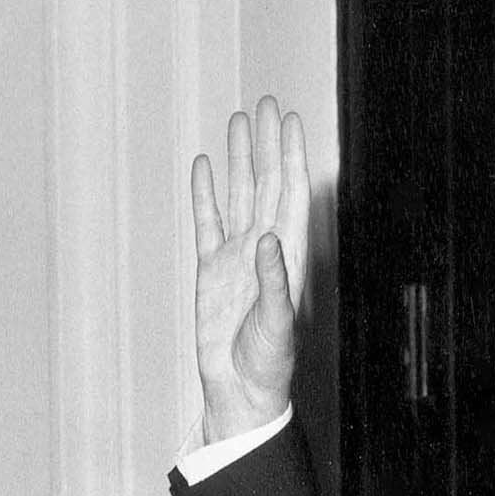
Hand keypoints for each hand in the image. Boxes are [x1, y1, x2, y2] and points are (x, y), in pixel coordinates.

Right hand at [191, 95, 308, 442]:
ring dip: (238, 161)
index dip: (289, 157)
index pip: (288, 194)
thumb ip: (272, 281)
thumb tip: (264, 239)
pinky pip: (208, 223)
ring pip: (237, 197)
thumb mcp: (275, 324)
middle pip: (264, 184)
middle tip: (264, 105)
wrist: (240, 390)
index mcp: (285, 255)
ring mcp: (235, 258)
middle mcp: (263, 249)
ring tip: (237, 123)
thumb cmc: (267, 364)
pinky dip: (206, 194)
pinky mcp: (211, 271)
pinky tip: (205, 168)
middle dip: (265, 145)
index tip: (288, 122)